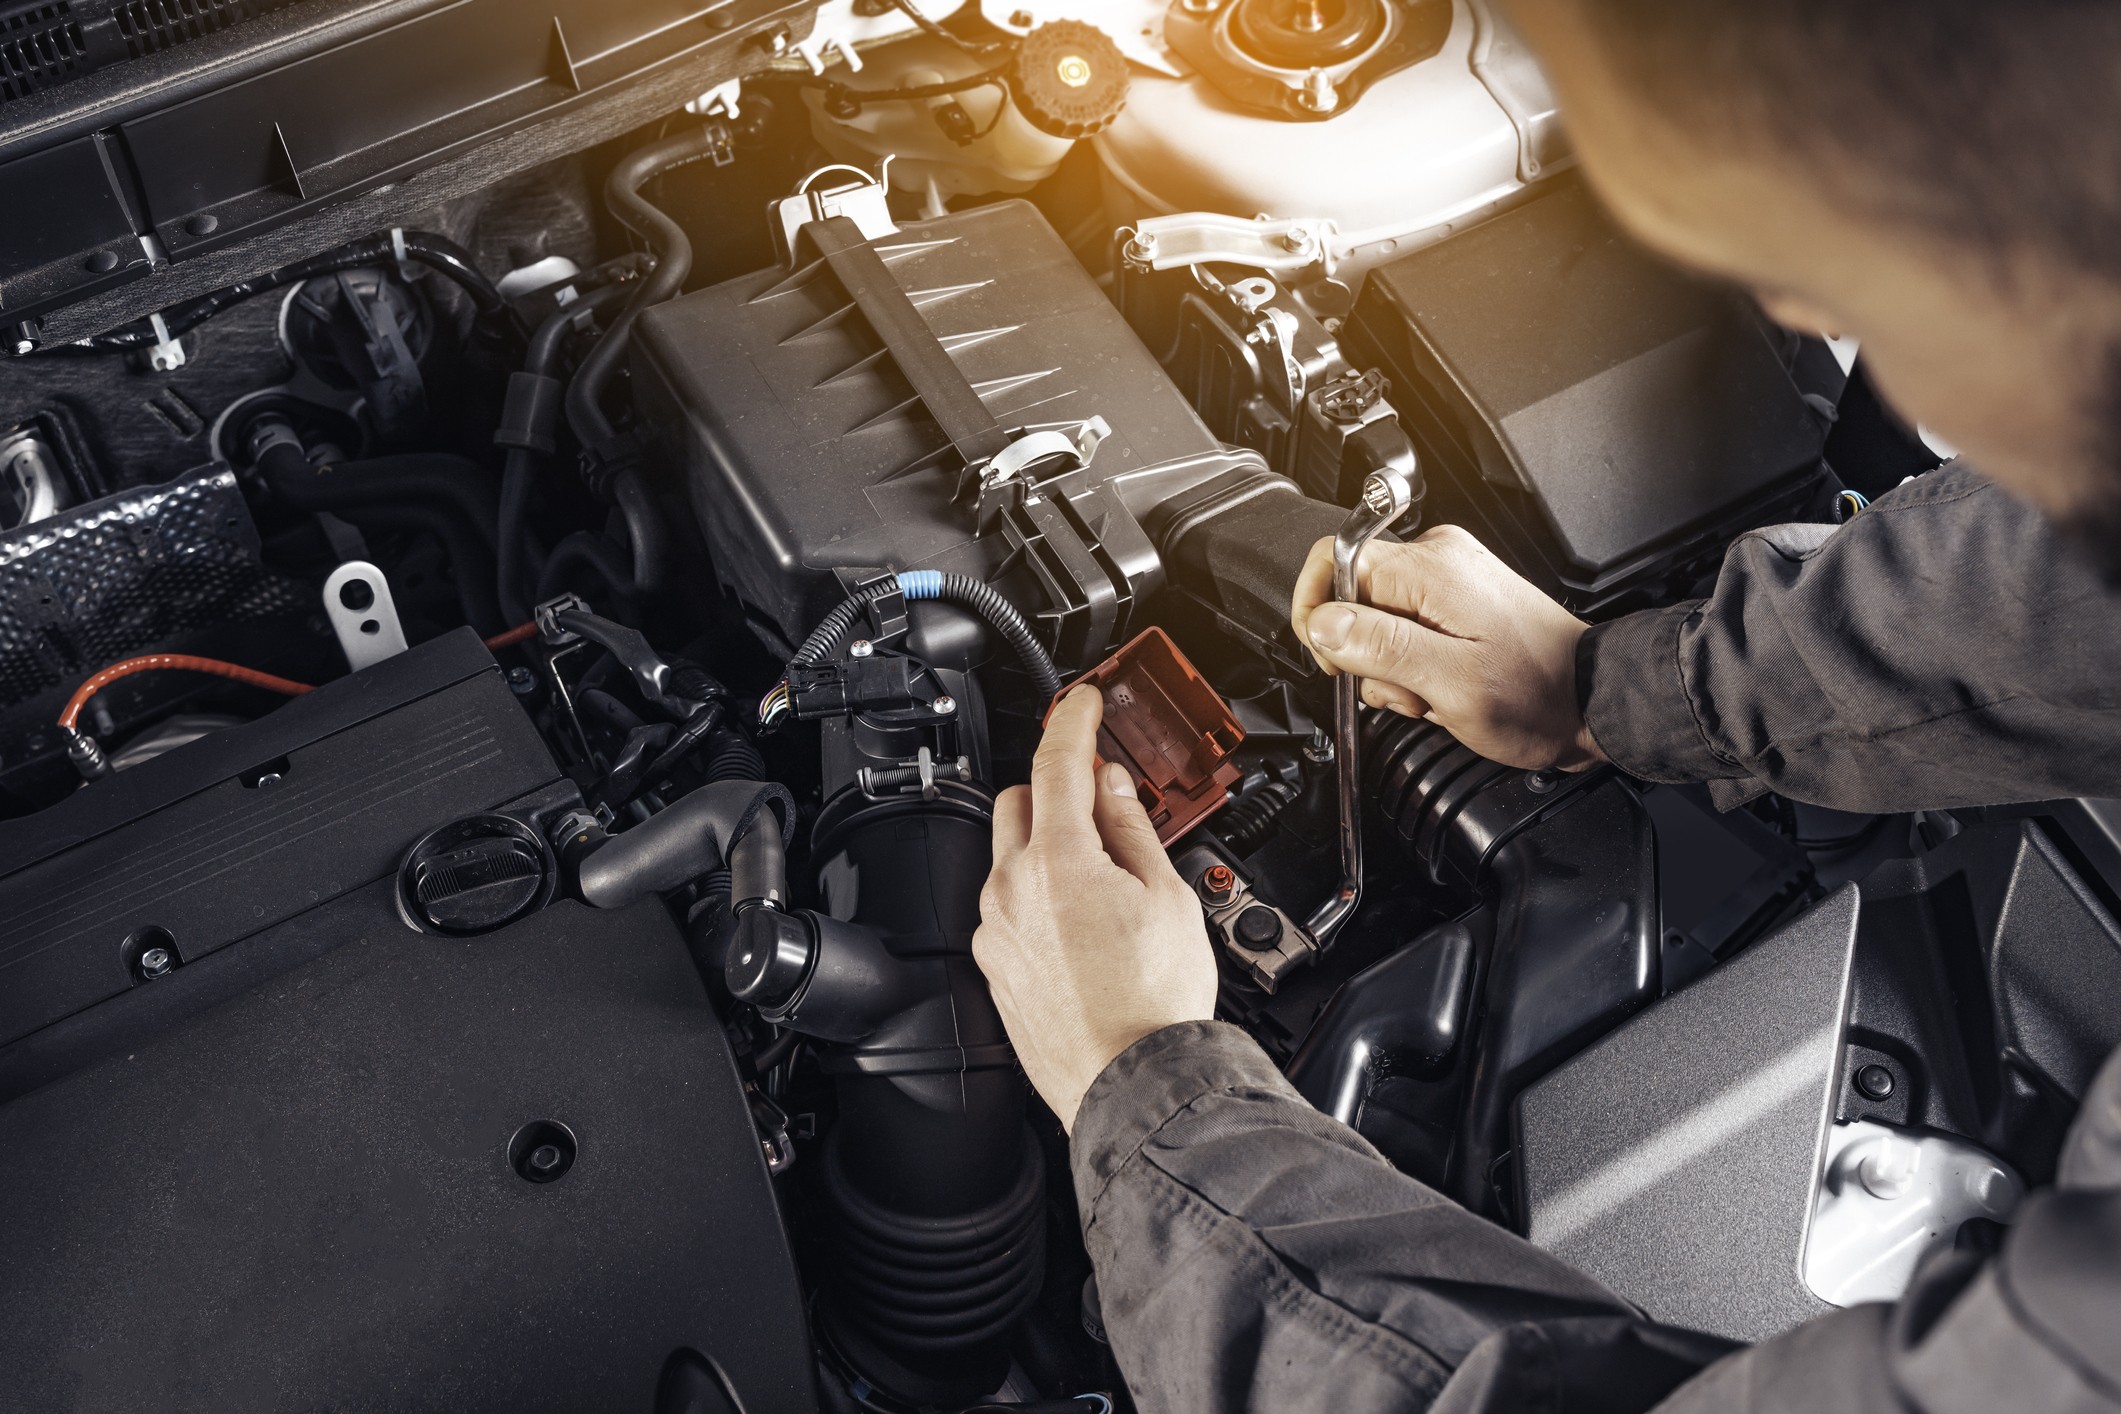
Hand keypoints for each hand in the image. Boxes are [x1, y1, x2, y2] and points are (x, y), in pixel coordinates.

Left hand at [974, 686, 1219, 1132]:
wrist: (1133, 1084)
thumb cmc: (1155, 1004)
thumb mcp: (1167, 896)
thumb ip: (1133, 828)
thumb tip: (1114, 787)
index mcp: (1059, 861)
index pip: (1057, 762)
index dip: (1073, 720)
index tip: (1083, 702)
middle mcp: (1012, 890)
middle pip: (1020, 801)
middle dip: (1057, 790)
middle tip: (1103, 804)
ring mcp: (996, 930)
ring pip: (1009, 856)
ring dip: (1046, 846)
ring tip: (1103, 879)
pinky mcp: (993, 966)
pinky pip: (1006, 906)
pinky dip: (1036, 895)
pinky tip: (1081, 924)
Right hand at [1291, 524, 1606, 770]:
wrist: (1590, 703)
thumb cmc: (1538, 695)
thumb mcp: (1453, 682)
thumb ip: (1382, 648)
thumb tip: (1323, 624)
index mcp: (1432, 569)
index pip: (1335, 559)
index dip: (1319, 613)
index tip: (1330, 658)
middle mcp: (1438, 561)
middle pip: (1354, 596)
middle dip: (1365, 655)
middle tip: (1403, 690)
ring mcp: (1448, 581)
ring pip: (1376, 620)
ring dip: (1390, 670)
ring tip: (1429, 694)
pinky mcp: (1455, 602)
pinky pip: (1403, 629)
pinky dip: (1410, 666)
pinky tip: (1438, 687)